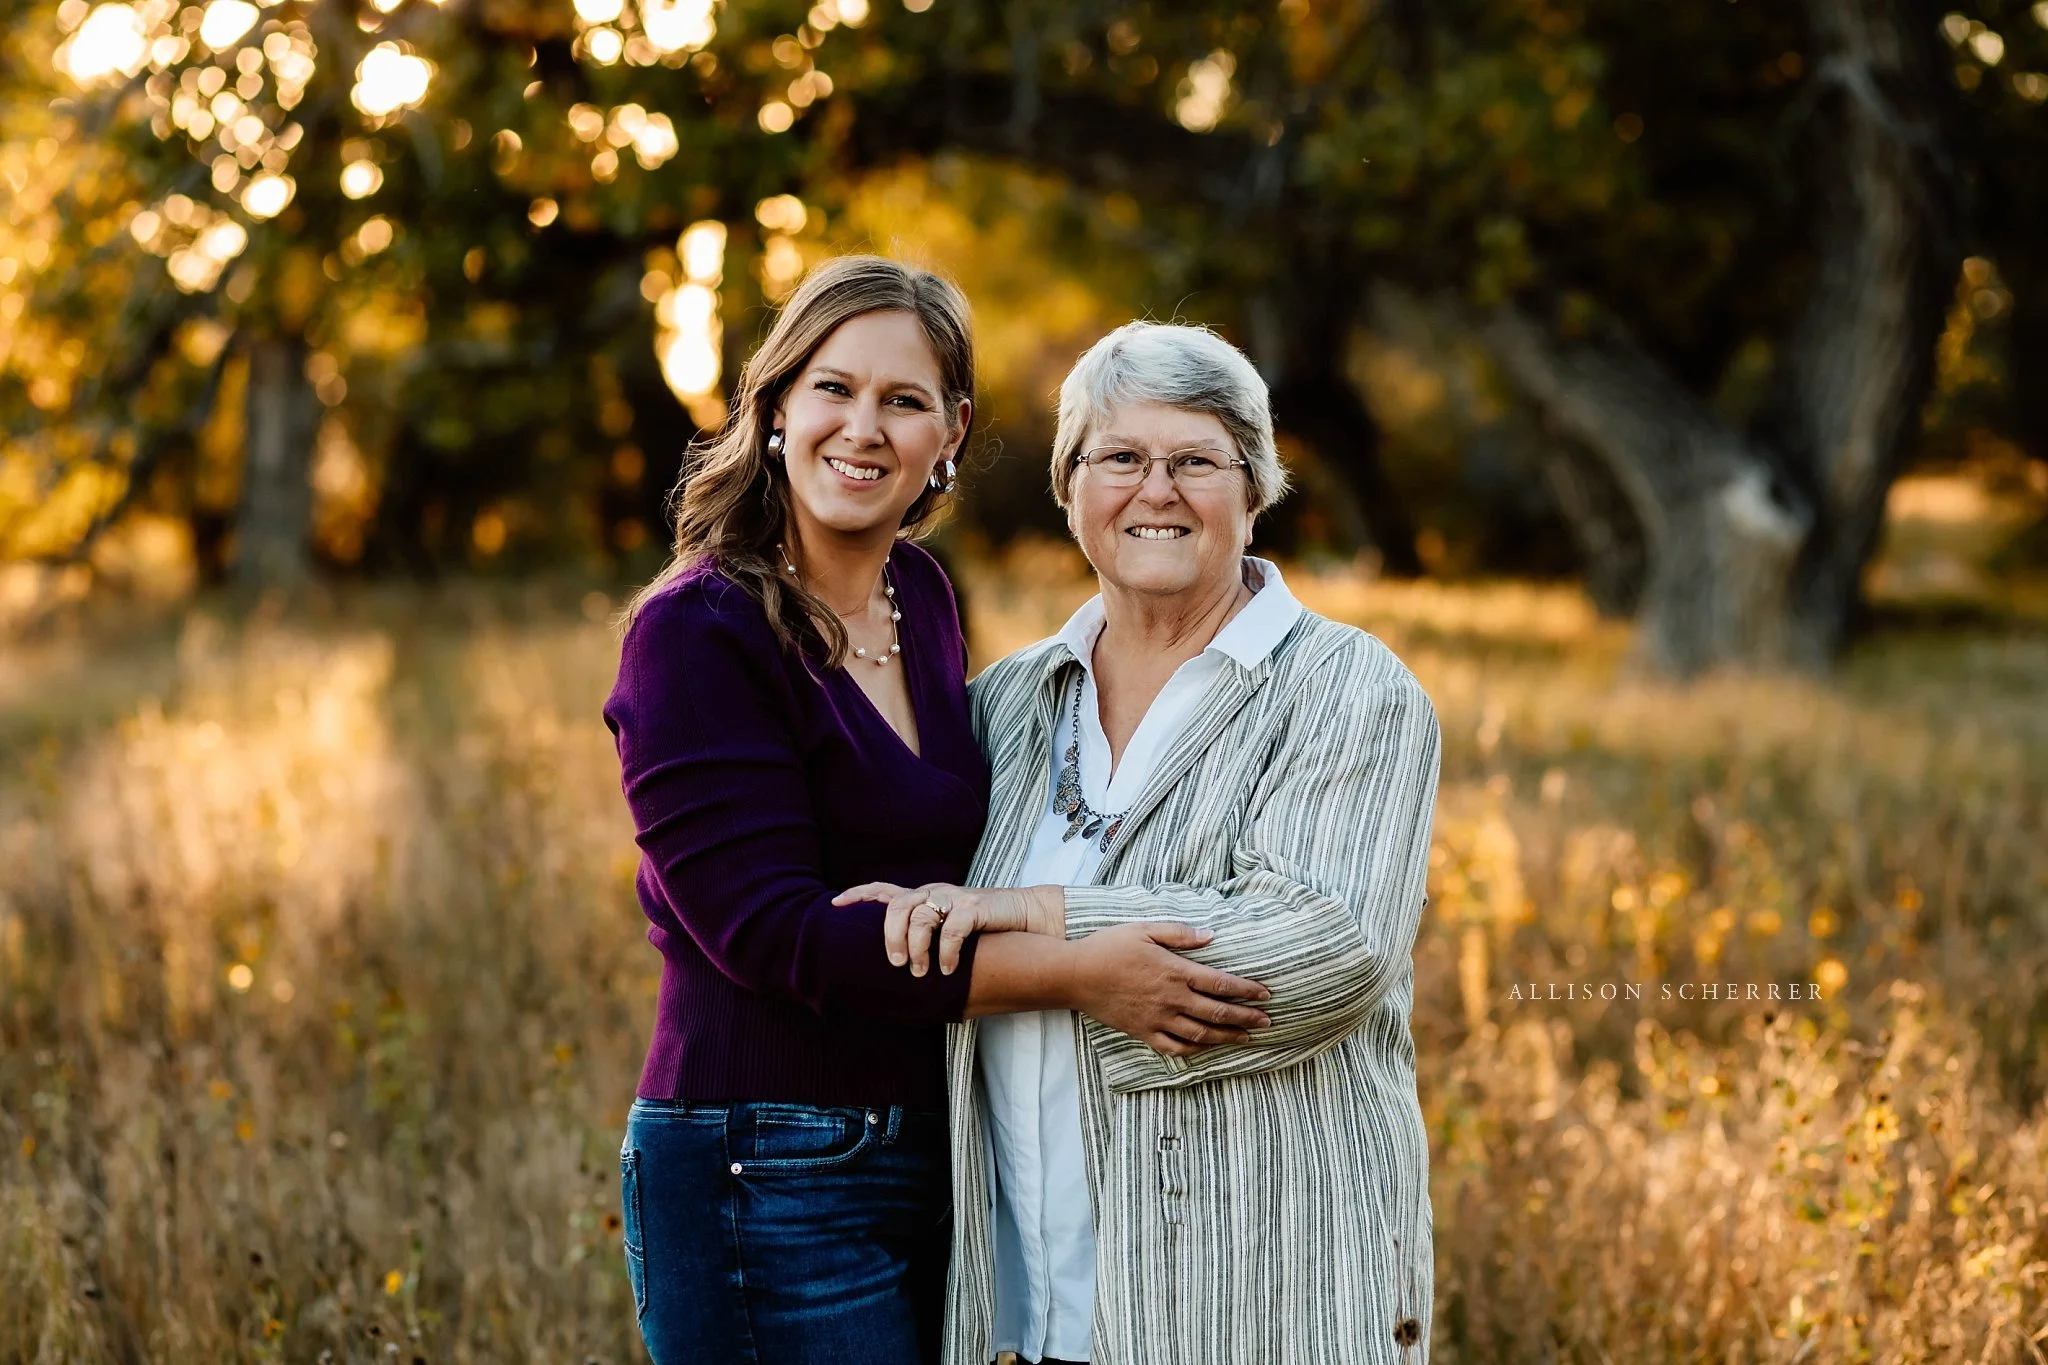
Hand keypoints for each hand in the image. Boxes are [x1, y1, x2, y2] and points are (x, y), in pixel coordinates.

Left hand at [832, 882, 1065, 976]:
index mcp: (923, 896)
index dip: (858, 895)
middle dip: (889, 937)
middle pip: (896, 906)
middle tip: (896, 963)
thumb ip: (925, 936)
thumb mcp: (948, 926)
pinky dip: (945, 952)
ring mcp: (954, 898)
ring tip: (921, 972)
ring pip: (920, 916)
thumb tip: (898, 967)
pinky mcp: (974, 907)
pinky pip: (951, 929)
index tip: (835, 905)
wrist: (1026, 914)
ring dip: (917, 948)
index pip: (884, 890)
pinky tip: (947, 969)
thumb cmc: (983, 927)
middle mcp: (934, 893)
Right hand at [1063, 923, 1271, 1055]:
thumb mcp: (1145, 929)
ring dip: (1227, 1037)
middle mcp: (1171, 999)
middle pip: (1218, 1013)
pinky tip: (1206, 1049)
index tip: (1265, 994)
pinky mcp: (1143, 1032)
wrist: (1075, 975)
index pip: (1221, 984)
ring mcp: (1158, 1019)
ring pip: (1201, 1035)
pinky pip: (1174, 1047)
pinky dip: (1194, 1051)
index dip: (1246, 990)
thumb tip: (1211, 935)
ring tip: (1246, 1036)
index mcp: (1175, 972)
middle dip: (1246, 1017)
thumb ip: (1179, 933)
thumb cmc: (1109, 947)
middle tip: (1267, 1020)